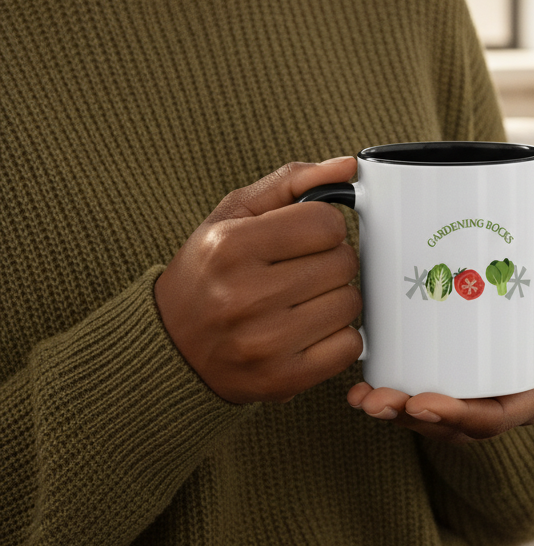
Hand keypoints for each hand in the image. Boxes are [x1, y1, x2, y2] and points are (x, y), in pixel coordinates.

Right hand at [155, 159, 363, 404]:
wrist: (171, 347)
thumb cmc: (208, 272)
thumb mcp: (234, 215)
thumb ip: (292, 182)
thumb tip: (348, 167)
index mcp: (231, 247)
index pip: (326, 223)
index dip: (324, 226)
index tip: (306, 237)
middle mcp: (244, 296)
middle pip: (343, 263)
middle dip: (332, 262)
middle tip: (304, 270)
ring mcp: (263, 342)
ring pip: (350, 304)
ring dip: (336, 298)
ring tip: (304, 300)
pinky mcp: (281, 378)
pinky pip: (349, 346)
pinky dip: (338, 337)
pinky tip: (310, 329)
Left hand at [347, 295, 533, 442]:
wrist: (517, 320)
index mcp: (522, 402)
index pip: (489, 420)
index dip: (455, 417)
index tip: (422, 403)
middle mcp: (488, 414)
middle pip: (447, 426)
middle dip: (409, 418)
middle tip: (378, 400)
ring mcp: (460, 409)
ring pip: (423, 420)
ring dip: (390, 412)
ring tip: (360, 397)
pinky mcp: (437, 396)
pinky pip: (410, 406)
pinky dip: (384, 400)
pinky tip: (355, 391)